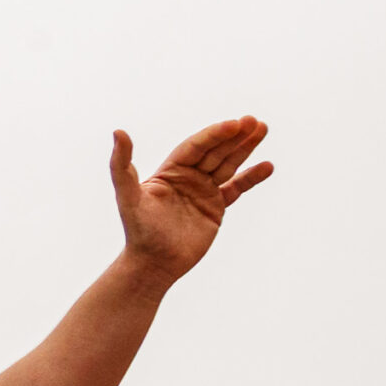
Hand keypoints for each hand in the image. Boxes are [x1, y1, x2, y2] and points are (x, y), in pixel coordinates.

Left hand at [111, 117, 271, 281]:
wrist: (154, 264)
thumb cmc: (138, 231)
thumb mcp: (127, 196)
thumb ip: (121, 165)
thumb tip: (118, 131)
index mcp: (170, 170)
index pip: (196, 146)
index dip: (215, 134)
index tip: (234, 124)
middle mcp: (188, 177)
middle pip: (215, 151)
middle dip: (235, 136)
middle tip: (255, 121)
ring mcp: (203, 191)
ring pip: (228, 164)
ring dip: (245, 148)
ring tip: (263, 129)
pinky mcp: (215, 209)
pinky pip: (236, 189)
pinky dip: (251, 178)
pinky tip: (267, 166)